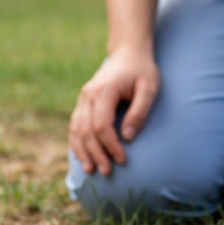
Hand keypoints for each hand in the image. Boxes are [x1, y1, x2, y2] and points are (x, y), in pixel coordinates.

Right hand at [69, 48, 159, 175]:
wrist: (128, 53)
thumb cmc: (142, 70)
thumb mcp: (149, 88)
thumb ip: (139, 112)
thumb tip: (127, 137)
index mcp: (104, 91)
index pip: (101, 125)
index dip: (110, 145)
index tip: (122, 159)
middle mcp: (88, 95)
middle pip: (86, 131)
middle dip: (95, 153)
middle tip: (107, 171)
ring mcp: (83, 98)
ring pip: (76, 129)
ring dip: (82, 151)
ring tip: (90, 170)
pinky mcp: (82, 103)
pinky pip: (74, 125)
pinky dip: (76, 142)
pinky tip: (82, 156)